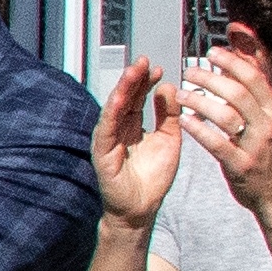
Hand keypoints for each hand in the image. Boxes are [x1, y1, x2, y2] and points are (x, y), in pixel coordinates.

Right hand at [92, 57, 184, 223]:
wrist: (142, 209)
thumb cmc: (153, 178)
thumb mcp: (170, 140)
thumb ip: (169, 116)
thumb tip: (168, 87)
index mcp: (133, 126)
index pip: (138, 98)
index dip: (146, 82)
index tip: (158, 68)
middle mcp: (118, 129)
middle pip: (124, 98)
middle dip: (134, 79)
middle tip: (144, 61)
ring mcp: (108, 139)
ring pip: (113, 108)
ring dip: (122, 89)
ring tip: (133, 71)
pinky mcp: (101, 152)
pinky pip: (106, 128)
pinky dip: (112, 111)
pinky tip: (119, 98)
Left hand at [186, 40, 271, 216]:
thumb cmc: (269, 149)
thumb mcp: (269, 117)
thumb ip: (255, 88)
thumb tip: (241, 54)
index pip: (254, 77)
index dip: (232, 61)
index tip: (211, 52)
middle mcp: (267, 125)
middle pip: (238, 93)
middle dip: (210, 78)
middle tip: (189, 72)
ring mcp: (255, 146)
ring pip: (226, 116)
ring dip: (200, 102)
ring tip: (180, 94)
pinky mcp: (241, 166)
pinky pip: (217, 144)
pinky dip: (199, 130)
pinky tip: (183, 121)